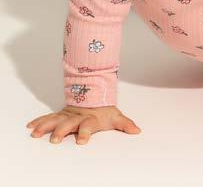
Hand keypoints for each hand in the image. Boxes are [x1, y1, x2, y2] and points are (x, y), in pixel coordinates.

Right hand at [26, 104, 141, 144]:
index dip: (85, 132)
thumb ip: (125, 124)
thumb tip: (137, 130)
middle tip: (55, 139)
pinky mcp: (60, 115)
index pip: (87, 126)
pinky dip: (39, 121)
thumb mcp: (115, 117)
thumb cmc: (104, 110)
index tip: (82, 141)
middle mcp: (76, 117)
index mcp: (90, 119)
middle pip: (68, 124)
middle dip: (62, 131)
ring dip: (46, 126)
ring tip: (36, 133)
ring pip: (55, 120)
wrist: (94, 95)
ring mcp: (67, 116)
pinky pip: (48, 118)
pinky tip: (31, 127)